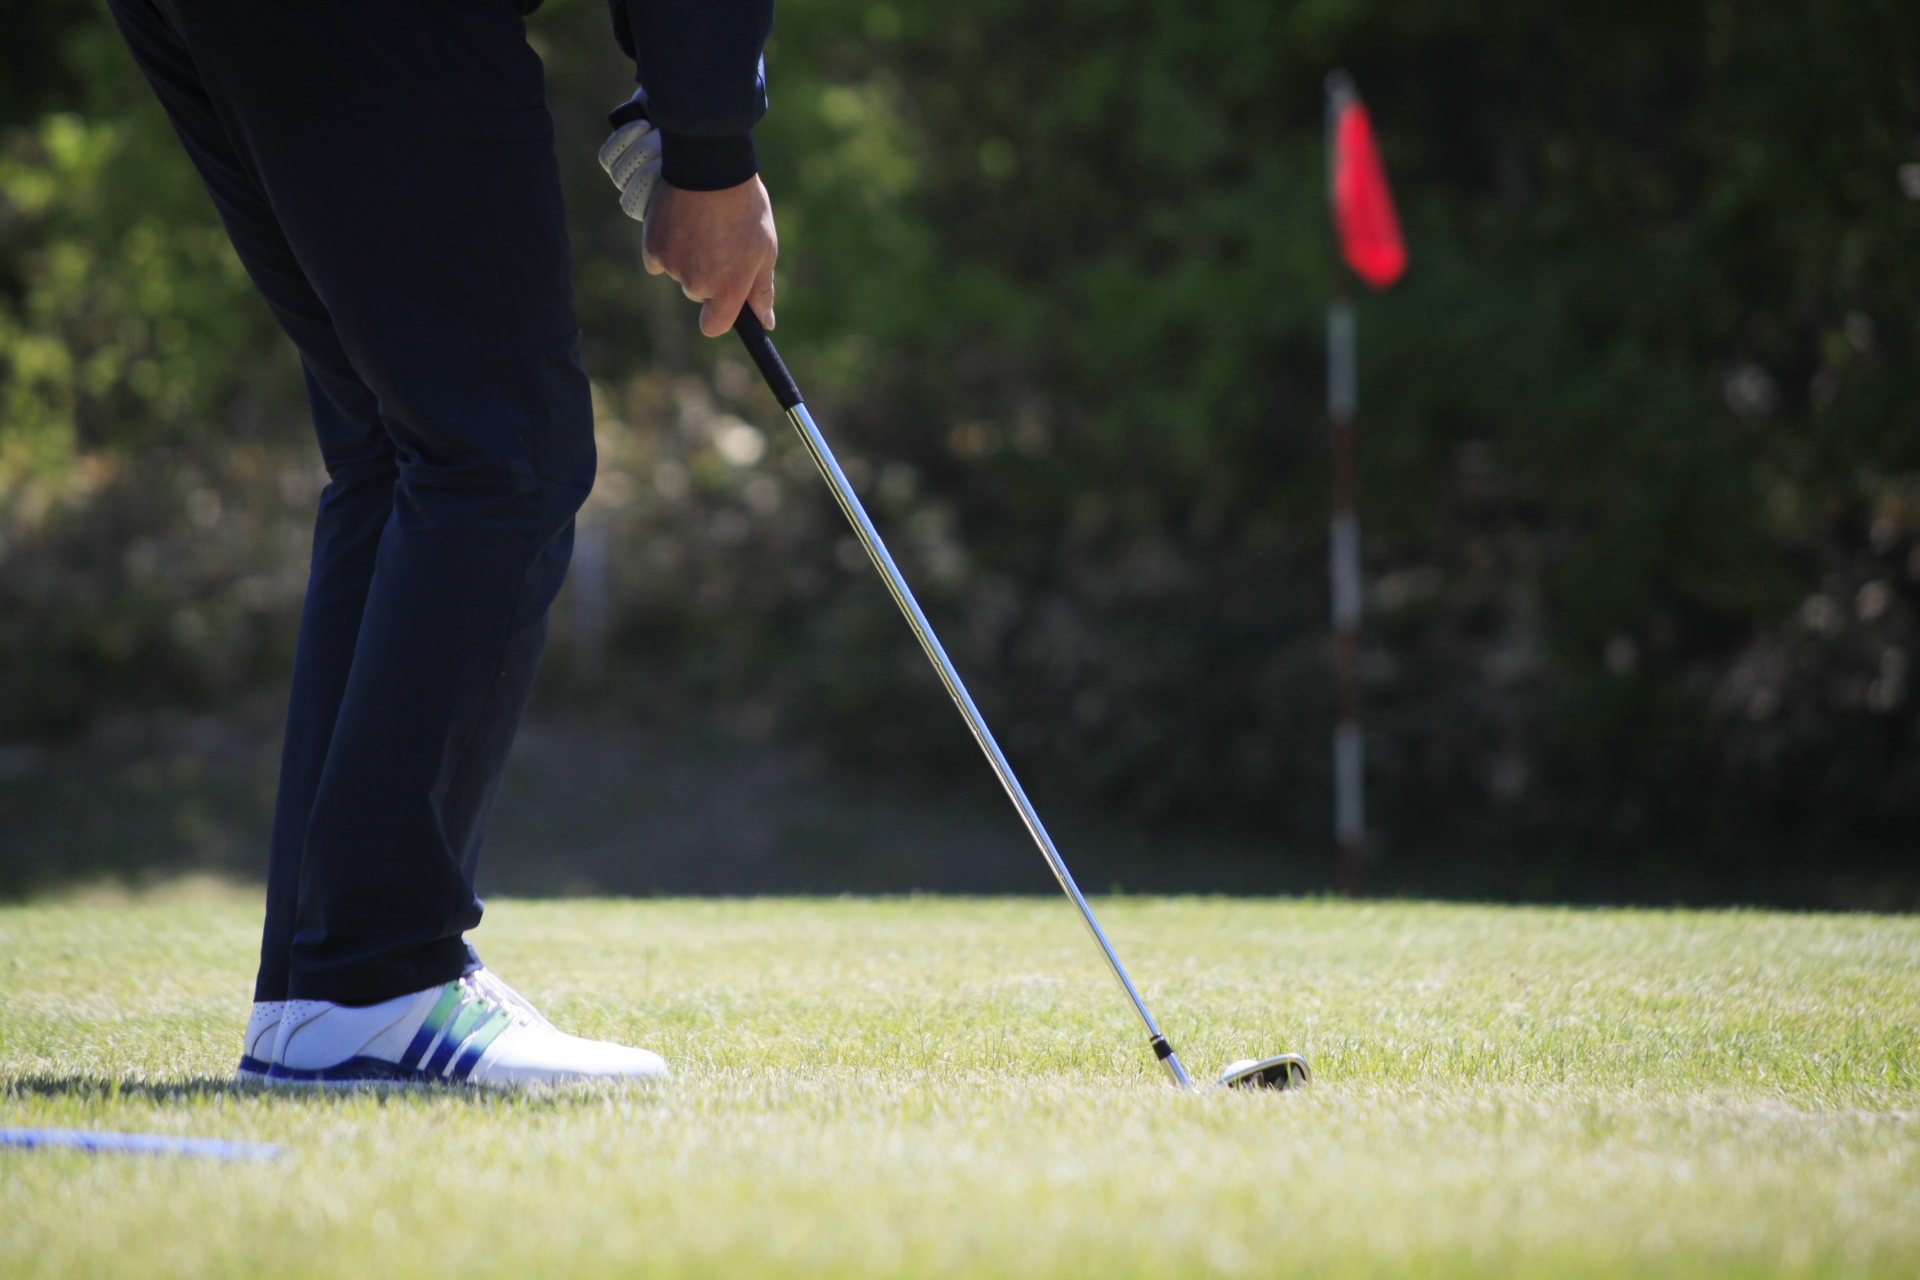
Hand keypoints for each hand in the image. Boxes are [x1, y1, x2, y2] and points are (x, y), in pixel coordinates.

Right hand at [642, 177, 777, 337]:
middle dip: (708, 276)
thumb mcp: (765, 248)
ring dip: (688, 257)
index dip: (718, 316)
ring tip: (703, 224)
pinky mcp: (652, 247)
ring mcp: (672, 267)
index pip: (714, 326)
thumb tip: (765, 322)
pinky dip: (667, 245)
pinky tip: (681, 223)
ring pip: (679, 272)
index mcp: (728, 288)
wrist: (710, 167)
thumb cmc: (745, 207)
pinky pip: (658, 258)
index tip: (723, 304)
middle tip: (720, 241)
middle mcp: (697, 284)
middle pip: (698, 293)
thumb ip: (762, 290)